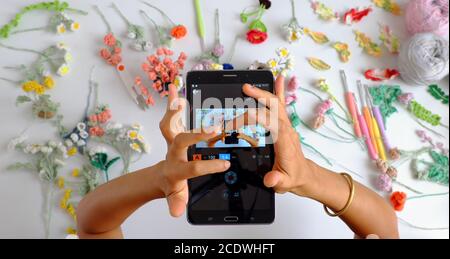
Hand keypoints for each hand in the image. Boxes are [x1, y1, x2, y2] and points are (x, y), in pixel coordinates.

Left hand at [158, 85, 230, 216]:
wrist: (160, 177)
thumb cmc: (172, 183)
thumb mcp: (176, 195)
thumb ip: (176, 202)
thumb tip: (176, 212)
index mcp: (177, 168)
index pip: (192, 168)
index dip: (208, 167)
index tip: (224, 164)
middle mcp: (173, 152)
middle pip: (180, 140)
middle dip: (195, 135)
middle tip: (212, 129)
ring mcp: (172, 141)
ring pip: (169, 124)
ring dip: (173, 110)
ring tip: (179, 97)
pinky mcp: (172, 132)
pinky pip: (170, 115)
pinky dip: (171, 101)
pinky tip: (174, 88)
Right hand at [227, 76, 315, 195]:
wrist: (303, 175)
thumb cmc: (292, 177)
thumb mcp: (284, 183)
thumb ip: (276, 180)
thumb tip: (271, 179)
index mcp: (284, 141)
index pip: (267, 123)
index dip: (252, 119)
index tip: (237, 122)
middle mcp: (286, 129)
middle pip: (272, 107)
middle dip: (259, 97)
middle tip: (244, 90)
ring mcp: (286, 125)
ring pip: (276, 103)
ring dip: (263, 92)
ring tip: (251, 84)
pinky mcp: (284, 124)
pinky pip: (281, 105)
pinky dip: (279, 91)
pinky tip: (278, 79)